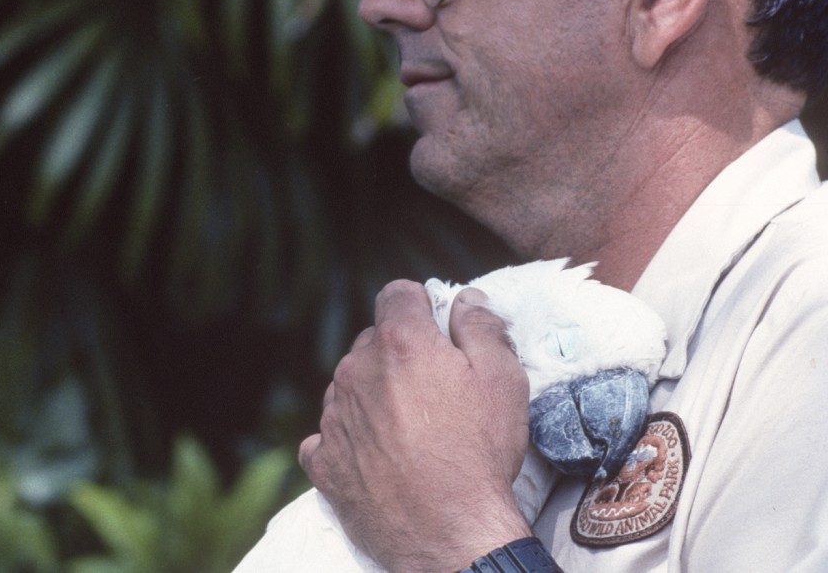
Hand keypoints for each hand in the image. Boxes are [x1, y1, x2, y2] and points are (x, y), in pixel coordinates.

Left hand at [299, 281, 532, 571]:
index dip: (422, 306)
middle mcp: (357, 371)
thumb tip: (466, 300)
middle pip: (373, 340)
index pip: (398, 294)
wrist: (451, 534)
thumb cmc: (481, 454)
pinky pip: (330, 433)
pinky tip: (380, 455)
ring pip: (351, 385)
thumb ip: (482, 327)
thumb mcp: (503, 379)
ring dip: (376, 395)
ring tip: (413, 431)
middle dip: (401, 354)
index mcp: (401, 343)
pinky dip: (351, 438)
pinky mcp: (324, 461)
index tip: (439, 331)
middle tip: (437, 390)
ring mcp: (334, 417)